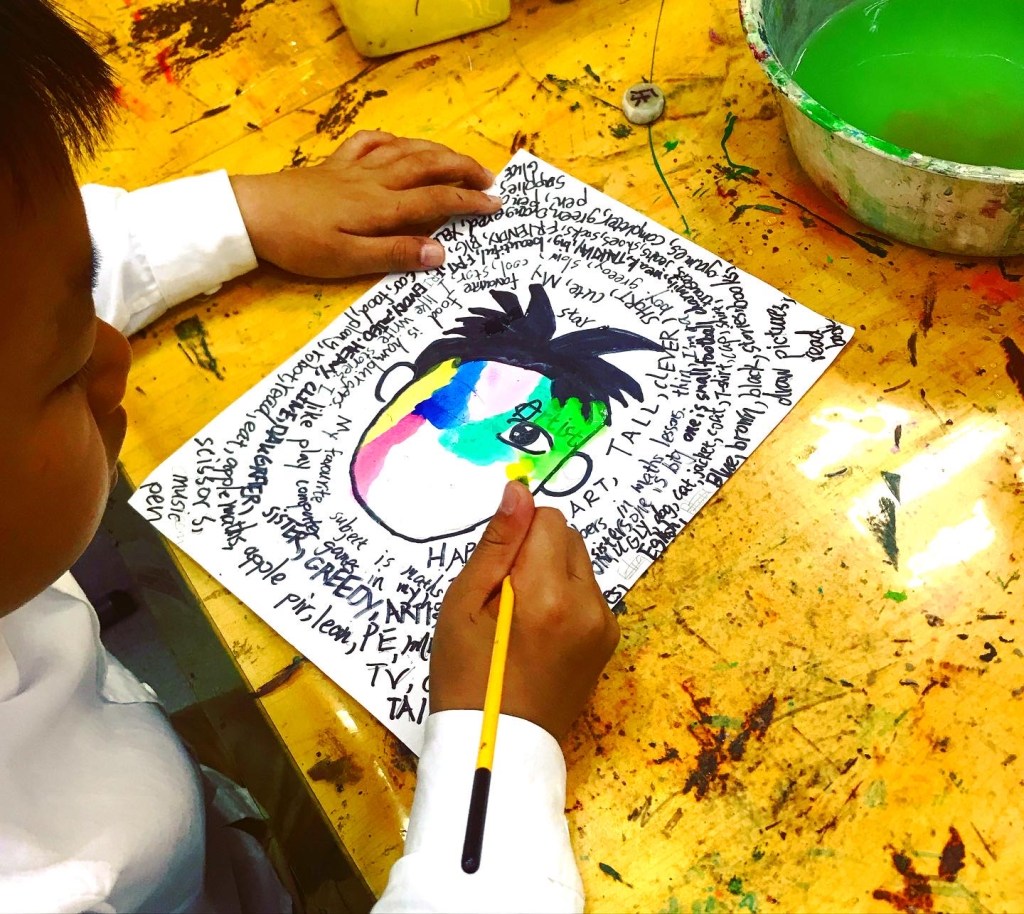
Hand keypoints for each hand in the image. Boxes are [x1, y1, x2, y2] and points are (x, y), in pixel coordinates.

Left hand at [229, 131, 499, 277]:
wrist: (252, 213)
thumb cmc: (300, 244)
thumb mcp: (349, 260)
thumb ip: (395, 254)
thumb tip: (441, 252)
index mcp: (382, 207)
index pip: (437, 199)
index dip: (469, 201)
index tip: (496, 205)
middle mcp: (374, 181)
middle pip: (428, 165)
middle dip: (462, 168)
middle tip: (489, 179)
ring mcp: (353, 169)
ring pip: (406, 150)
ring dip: (437, 151)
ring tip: (458, 159)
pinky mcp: (334, 165)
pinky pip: (370, 143)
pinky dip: (391, 140)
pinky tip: (399, 143)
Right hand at [430, 481, 619, 740]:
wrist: (495, 748)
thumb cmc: (466, 675)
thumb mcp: (463, 604)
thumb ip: (497, 544)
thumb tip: (520, 490)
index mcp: (548, 594)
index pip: (549, 519)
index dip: (518, 535)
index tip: (497, 572)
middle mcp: (588, 604)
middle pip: (569, 538)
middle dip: (537, 553)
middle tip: (505, 600)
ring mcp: (604, 625)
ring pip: (579, 564)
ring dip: (552, 575)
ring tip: (521, 621)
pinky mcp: (608, 640)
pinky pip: (588, 593)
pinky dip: (565, 600)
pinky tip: (540, 634)